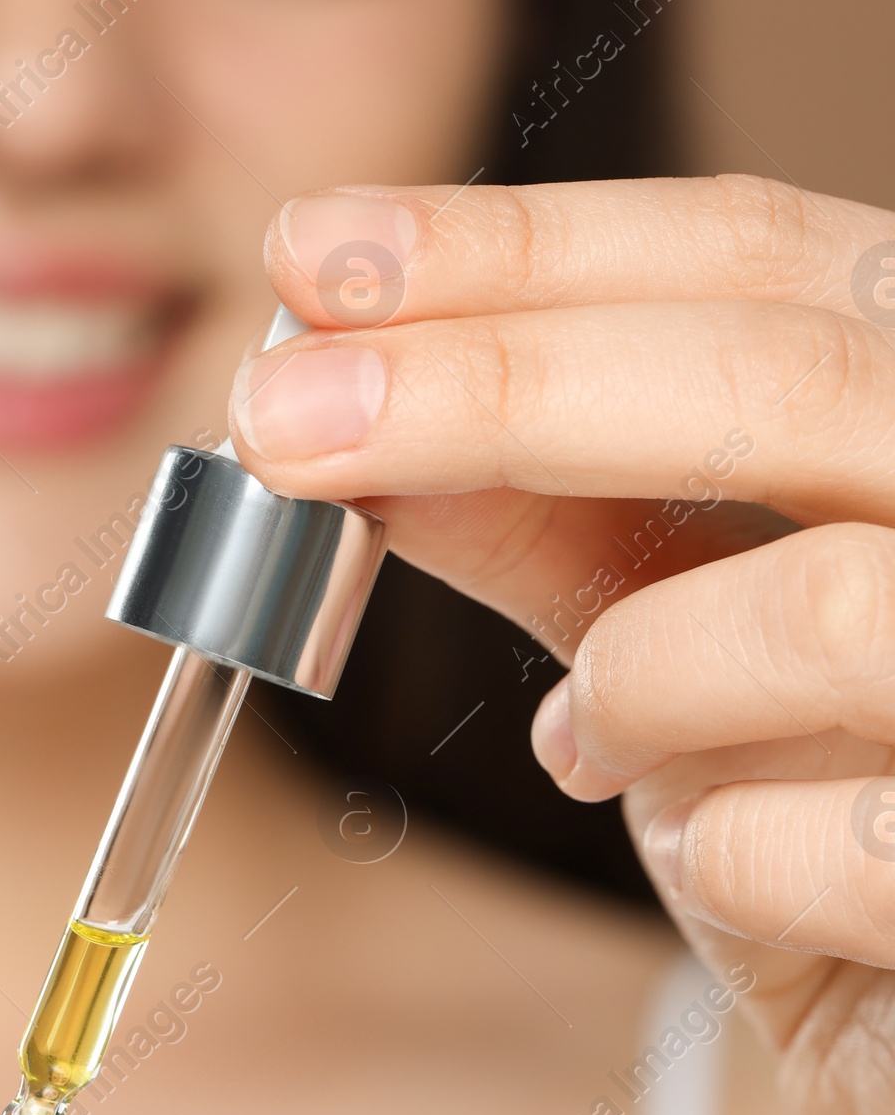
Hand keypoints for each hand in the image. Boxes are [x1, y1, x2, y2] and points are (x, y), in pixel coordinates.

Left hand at [229, 175, 894, 1114]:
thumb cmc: (821, 823)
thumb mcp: (676, 645)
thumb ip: (544, 523)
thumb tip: (331, 396)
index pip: (763, 258)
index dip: (528, 249)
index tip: (310, 260)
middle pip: (785, 373)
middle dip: (501, 388)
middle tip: (277, 423)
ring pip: (822, 607)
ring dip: (639, 680)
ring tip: (591, 745)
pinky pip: (846, 845)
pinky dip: (727, 858)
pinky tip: (721, 864)